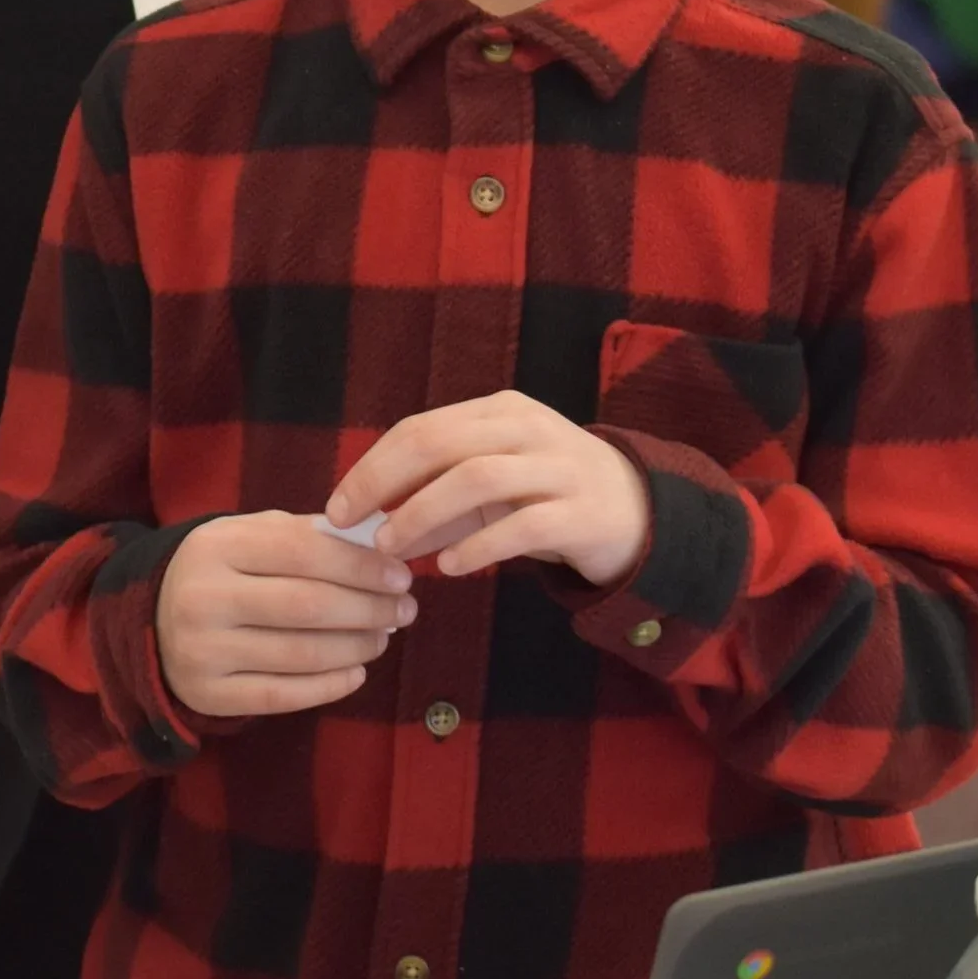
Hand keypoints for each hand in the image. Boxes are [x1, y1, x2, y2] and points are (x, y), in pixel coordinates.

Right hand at [156, 511, 417, 718]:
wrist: (152, 623)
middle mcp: (203, 596)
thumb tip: (378, 539)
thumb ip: (306, 534)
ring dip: (356, 647)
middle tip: (404, 611)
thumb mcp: (249, 537)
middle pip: (307, 605)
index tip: (401, 576)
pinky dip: (329, 685)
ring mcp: (202, 650)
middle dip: (368, 609)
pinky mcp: (209, 695)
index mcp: (216, 545)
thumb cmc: (222, 573)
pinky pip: (284, 695)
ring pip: (301, 653)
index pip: (303, 552)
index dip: (361, 565)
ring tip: (382, 639)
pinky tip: (356, 672)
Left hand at [326, 392, 650, 587]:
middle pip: (440, 444)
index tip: (338, 504)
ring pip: (478, 478)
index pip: (421, 429)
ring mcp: (559, 468)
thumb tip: (367, 525)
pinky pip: (522, 527)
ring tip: (392, 547)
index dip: (373, 465)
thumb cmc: (546, 495)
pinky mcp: (582, 514)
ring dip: (424, 512)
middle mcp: (528, 430)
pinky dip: (478, 546)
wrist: (640, 512)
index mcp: (498, 412)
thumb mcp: (491, 485)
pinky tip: (449, 565)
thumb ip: (435, 497)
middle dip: (386, 483)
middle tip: (352, 524)